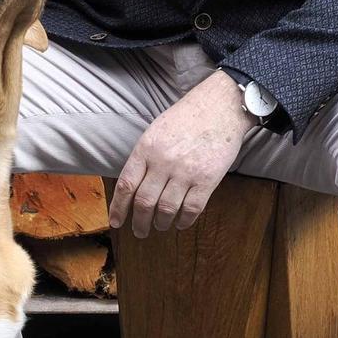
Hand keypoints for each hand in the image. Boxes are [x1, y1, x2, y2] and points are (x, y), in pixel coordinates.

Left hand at [107, 69, 252, 238]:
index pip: (126, 185)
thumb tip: (132, 186)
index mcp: (146, 148)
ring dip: (160, 223)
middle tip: (139, 231)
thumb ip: (144, 157)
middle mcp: (163, 162)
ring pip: (166, 210)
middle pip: (144, 202)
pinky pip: (191, 209)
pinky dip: (183, 221)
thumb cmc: (186, 117)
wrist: (220, 106)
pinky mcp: (207, 180)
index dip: (118, 208)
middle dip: (139, 222)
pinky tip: (180, 223)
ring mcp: (186, 172)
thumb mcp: (155, 131)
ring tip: (159, 226)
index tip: (116, 221)